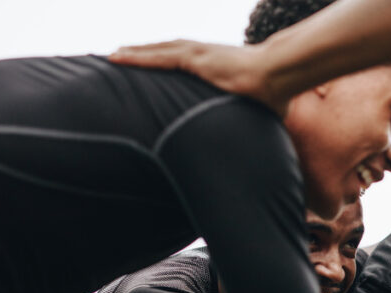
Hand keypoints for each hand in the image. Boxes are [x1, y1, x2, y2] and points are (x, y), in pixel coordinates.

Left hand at [109, 40, 287, 114]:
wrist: (278, 77)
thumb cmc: (274, 93)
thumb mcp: (258, 109)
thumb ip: (252, 120)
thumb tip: (263, 143)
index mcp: (214, 66)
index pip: (182, 62)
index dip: (164, 63)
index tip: (150, 70)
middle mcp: (202, 55)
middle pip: (164, 53)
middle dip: (142, 55)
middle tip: (119, 59)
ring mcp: (197, 54)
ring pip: (156, 51)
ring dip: (133, 53)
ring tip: (112, 57)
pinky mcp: (194, 58)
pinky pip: (159, 57)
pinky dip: (137, 57)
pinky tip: (118, 57)